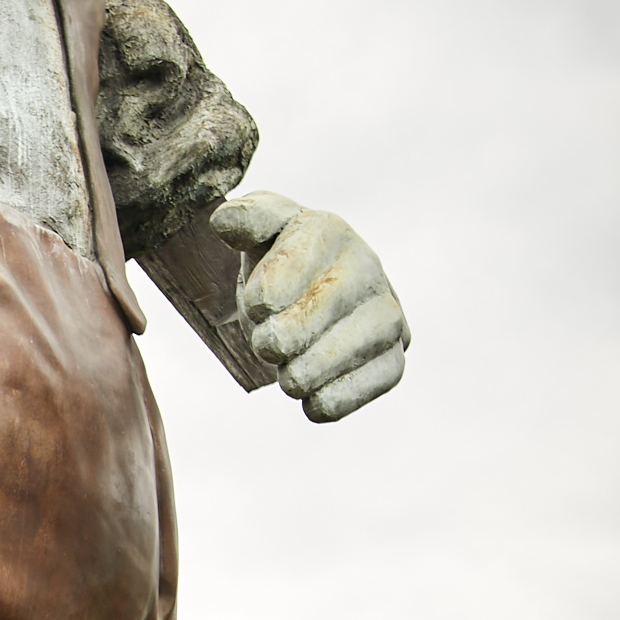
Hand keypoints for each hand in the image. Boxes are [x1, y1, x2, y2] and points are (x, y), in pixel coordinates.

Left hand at [209, 192, 408, 421]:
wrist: (309, 296)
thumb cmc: (277, 263)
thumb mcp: (257, 233)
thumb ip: (244, 221)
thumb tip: (225, 220)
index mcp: (327, 230)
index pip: (291, 266)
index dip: (262, 298)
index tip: (256, 307)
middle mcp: (367, 266)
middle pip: (321, 308)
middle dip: (281, 339)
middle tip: (267, 347)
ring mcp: (387, 312)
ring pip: (351, 349)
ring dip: (304, 373)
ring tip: (288, 373)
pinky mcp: (394, 355)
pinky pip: (377, 380)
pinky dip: (336, 398)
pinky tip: (311, 398)